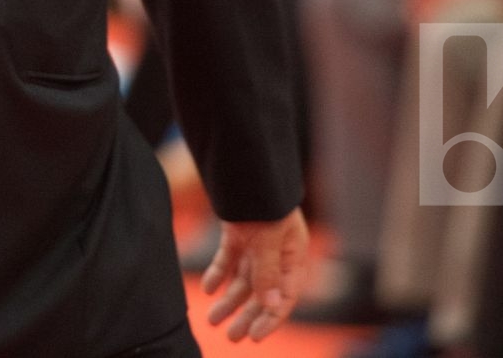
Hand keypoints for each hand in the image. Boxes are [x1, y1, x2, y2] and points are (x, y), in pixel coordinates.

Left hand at [203, 209, 307, 342]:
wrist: (248, 167)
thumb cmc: (268, 202)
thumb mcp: (271, 239)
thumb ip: (269, 271)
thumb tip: (272, 305)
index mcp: (294, 256)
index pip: (284, 296)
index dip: (270, 319)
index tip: (254, 337)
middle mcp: (277, 254)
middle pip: (262, 292)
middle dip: (247, 314)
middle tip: (232, 337)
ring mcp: (257, 243)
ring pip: (243, 279)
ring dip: (229, 299)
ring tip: (213, 319)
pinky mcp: (237, 233)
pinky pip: (228, 260)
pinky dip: (218, 274)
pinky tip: (208, 289)